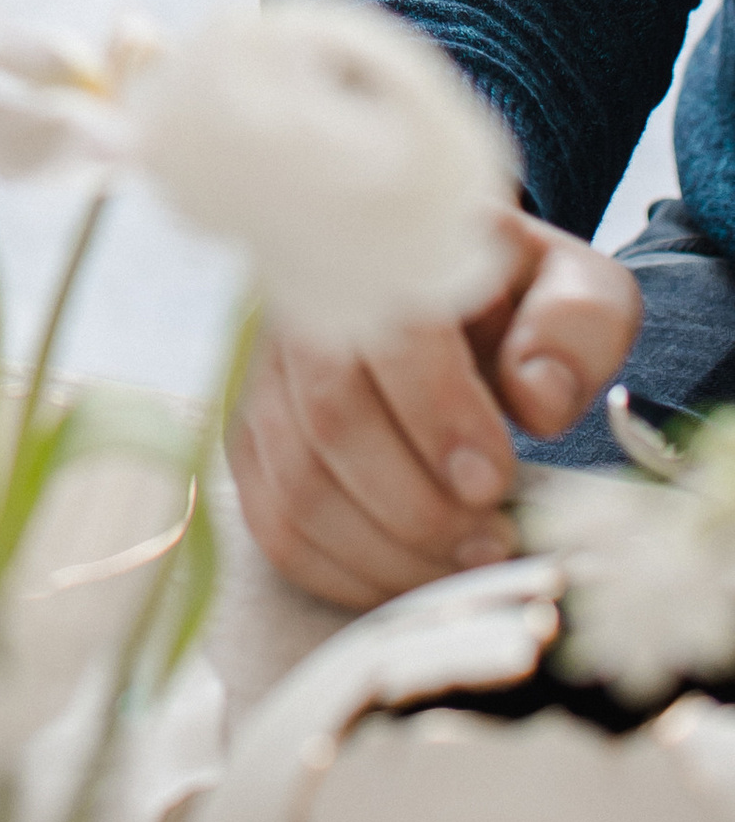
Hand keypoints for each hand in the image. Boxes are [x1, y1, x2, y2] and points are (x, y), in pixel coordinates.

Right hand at [227, 208, 642, 611]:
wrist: (430, 287)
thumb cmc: (504, 293)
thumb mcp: (569, 284)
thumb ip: (576, 325)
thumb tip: (538, 399)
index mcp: (381, 248)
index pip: (386, 333)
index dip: (438, 416)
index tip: (494, 483)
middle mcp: (294, 301)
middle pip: (331, 419)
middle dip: (419, 506)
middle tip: (494, 542)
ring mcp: (254, 371)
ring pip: (296, 482)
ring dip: (387, 551)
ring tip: (463, 563)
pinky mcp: (245, 435)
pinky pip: (271, 521)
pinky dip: (343, 571)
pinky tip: (410, 573)